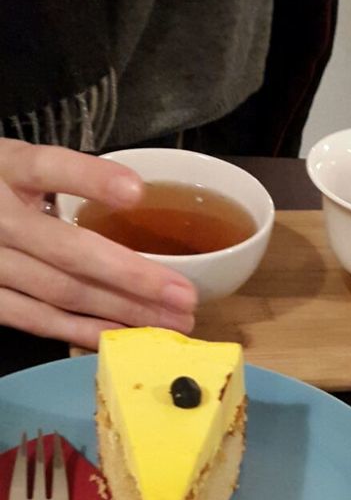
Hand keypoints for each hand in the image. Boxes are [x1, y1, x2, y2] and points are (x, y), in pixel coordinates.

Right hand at [0, 140, 197, 347]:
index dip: (90, 180)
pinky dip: (84, 330)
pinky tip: (124, 335)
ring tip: (172, 322)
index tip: (136, 192)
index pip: (47, 168)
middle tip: (184, 295)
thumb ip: (60, 178)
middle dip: (133, 276)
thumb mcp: (15, 164)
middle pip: (68, 250)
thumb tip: (139, 198)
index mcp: (6, 168)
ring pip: (62, 291)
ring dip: (122, 310)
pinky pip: (38, 320)